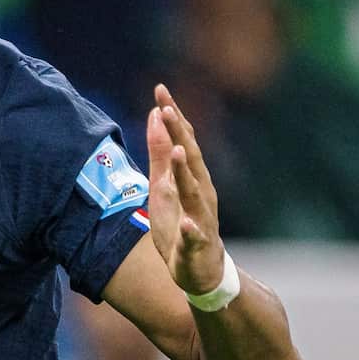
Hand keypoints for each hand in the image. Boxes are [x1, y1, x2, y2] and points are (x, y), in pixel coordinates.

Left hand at [146, 83, 224, 294]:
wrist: (200, 270)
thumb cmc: (180, 222)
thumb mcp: (163, 185)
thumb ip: (159, 153)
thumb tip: (157, 116)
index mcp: (191, 177)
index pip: (182, 140)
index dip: (172, 115)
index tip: (160, 89)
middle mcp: (200, 192)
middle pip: (190, 159)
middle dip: (179, 134)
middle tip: (168, 108)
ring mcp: (201, 218)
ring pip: (194, 193)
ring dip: (185, 173)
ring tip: (177, 152)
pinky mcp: (197, 245)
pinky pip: (196, 236)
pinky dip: (193, 229)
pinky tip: (189, 223)